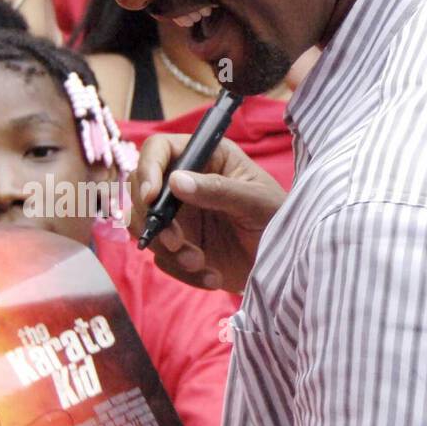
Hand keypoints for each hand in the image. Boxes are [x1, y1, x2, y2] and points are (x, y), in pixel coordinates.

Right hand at [130, 133, 285, 293]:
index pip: (159, 150)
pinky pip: (163, 258)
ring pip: (146, 227)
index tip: (151, 197)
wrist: (286, 265)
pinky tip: (211, 275)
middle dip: (152, 220)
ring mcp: (181, 216)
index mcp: (205, 158)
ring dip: (168, 250)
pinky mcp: (181, 246)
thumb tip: (176, 181)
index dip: (147, 169)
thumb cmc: (280, 220)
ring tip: (200, 262)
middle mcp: (186, 184)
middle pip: (141, 190)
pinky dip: (183, 272)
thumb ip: (218, 190)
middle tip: (176, 243)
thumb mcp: (255, 201)